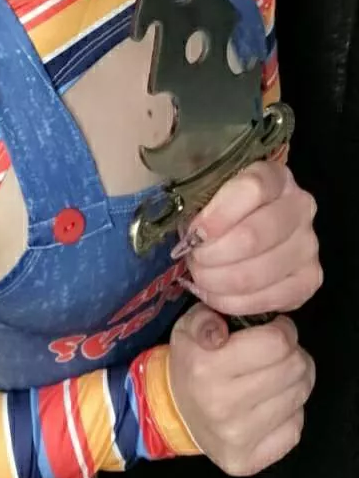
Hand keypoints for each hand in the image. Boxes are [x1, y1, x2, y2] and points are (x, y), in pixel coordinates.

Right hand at [168, 303, 315, 475]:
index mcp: (206, 367)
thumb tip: (220, 330)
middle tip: (279, 355)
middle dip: (293, 355)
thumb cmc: (193, 362)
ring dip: (296, 381)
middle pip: (294, 368)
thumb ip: (206, 317)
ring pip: (299, 396)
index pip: (276, 343)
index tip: (275, 331)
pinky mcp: (248, 460)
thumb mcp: (189, 327)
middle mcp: (221, 404)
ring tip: (279, 377)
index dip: (283, 331)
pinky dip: (290, 412)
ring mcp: (236, 437)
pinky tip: (271, 405)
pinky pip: (294, 428)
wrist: (175, 412)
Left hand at [175, 161, 321, 318]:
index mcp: (275, 175)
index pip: (252, 189)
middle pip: (253, 236)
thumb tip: (168, 208)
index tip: (193, 233)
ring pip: (256, 273)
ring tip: (199, 274)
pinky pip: (266, 300)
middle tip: (191, 257)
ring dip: (216, 280)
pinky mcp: (308, 281)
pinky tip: (213, 292)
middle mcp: (300, 207)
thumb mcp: (203, 189)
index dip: (218, 214)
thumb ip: (191, 193)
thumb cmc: (217, 210)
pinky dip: (230, 301)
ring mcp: (308, 245)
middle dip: (210, 255)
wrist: (244, 235)